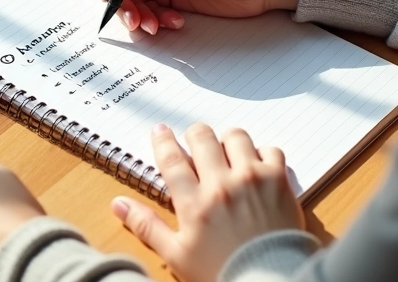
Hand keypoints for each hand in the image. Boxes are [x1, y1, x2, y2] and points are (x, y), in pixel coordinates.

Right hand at [110, 123, 304, 281]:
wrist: (269, 281)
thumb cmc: (222, 272)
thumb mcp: (176, 255)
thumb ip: (147, 226)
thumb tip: (118, 204)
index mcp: (194, 202)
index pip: (171, 159)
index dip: (163, 141)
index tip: (160, 131)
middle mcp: (222, 184)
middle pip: (202, 137)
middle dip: (195, 136)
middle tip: (196, 143)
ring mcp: (252, 178)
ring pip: (235, 136)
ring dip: (228, 141)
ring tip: (227, 153)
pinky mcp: (278, 180)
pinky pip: (270, 149)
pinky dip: (263, 153)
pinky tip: (256, 166)